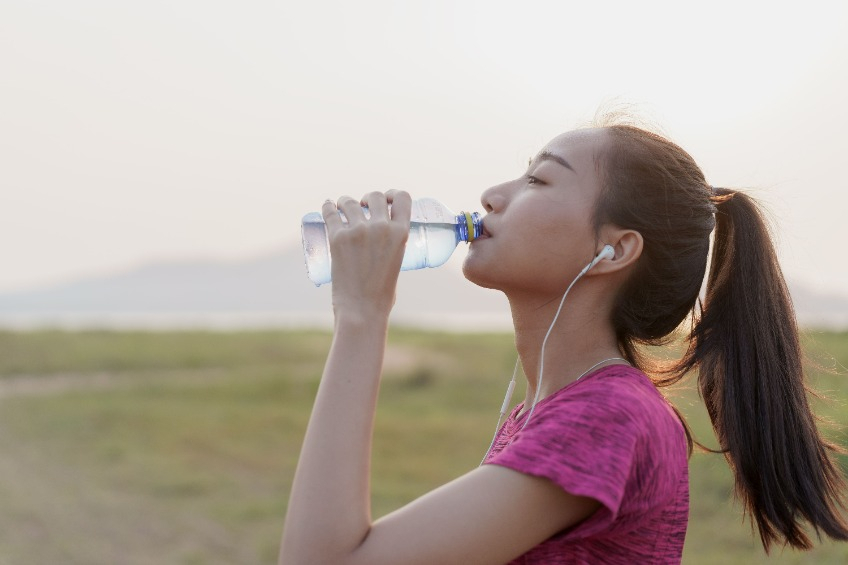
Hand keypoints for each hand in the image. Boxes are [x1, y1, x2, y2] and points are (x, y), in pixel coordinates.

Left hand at [322, 190, 411, 320]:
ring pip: (350, 202)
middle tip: (361, 208)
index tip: (386, 198)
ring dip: (346, 202)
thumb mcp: (397, 264)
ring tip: (341, 207)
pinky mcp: (337, 238)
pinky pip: (330, 213)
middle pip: (375, 196)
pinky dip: (327, 207)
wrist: (362, 310)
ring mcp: (358, 231)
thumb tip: (381, 244)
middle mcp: (381, 227)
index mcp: (401, 233)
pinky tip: (327, 206)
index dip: (393, 194)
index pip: (402, 198)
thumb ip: (391, 247)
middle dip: (367, 199)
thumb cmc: (381, 295)